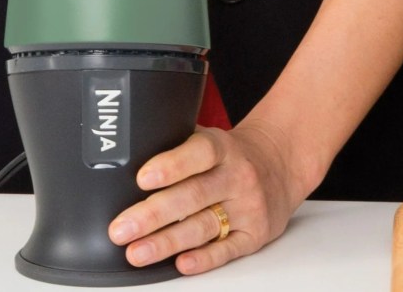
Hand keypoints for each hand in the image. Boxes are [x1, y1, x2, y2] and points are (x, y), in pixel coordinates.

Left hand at [108, 122, 312, 274]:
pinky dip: (205, 258)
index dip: (172, 165)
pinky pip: (228, 248)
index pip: (199, 153)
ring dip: (168, 242)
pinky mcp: (256, 233)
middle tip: (121, 229)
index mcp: (223, 148)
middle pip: (194, 196)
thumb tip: (123, 157)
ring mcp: (248, 206)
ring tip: (137, 252)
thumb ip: (176, 145)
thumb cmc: (232, 156)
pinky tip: (182, 263)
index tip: (142, 178)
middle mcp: (238, 176)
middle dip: (154, 214)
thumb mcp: (211, 139)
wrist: (281, 164)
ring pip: (205, 226)